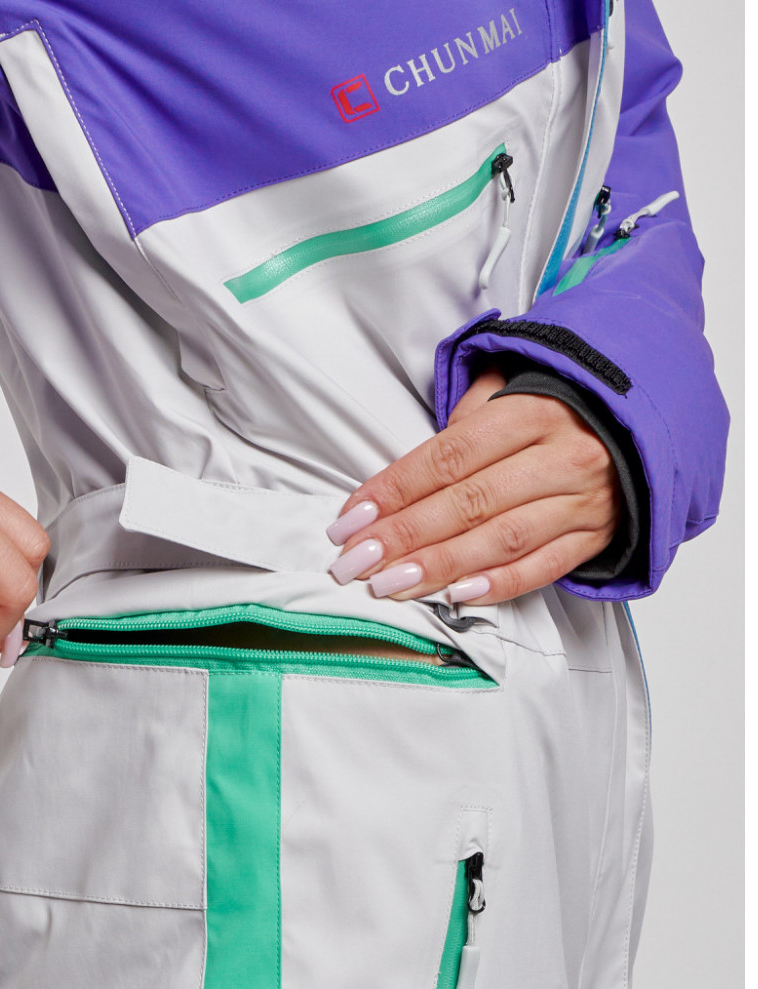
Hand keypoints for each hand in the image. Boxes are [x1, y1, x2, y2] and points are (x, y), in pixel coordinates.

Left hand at [325, 368, 621, 603]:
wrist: (642, 423)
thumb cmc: (559, 406)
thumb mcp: (512, 386)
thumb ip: (463, 419)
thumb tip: (409, 473)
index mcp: (533, 411)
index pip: (447, 457)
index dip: (394, 490)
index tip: (351, 519)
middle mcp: (561, 457)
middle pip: (467, 503)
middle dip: (403, 536)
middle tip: (355, 561)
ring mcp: (583, 501)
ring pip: (501, 540)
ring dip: (439, 566)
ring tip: (390, 584)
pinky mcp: (595, 537)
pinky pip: (544, 567)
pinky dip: (499, 585)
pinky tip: (456, 596)